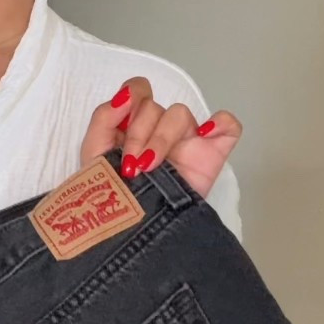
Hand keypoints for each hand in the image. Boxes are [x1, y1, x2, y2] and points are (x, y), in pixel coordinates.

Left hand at [79, 75, 242, 200]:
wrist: (133, 234)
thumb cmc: (113, 197)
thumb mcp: (94, 154)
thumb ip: (103, 118)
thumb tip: (124, 96)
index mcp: (132, 125)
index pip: (138, 89)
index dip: (131, 98)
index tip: (121, 124)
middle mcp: (160, 129)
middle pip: (155, 106)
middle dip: (138, 134)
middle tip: (132, 165)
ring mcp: (188, 140)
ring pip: (181, 113)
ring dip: (162, 138)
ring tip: (151, 167)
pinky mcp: (211, 155)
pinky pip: (229, 125)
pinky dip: (221, 122)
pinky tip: (204, 134)